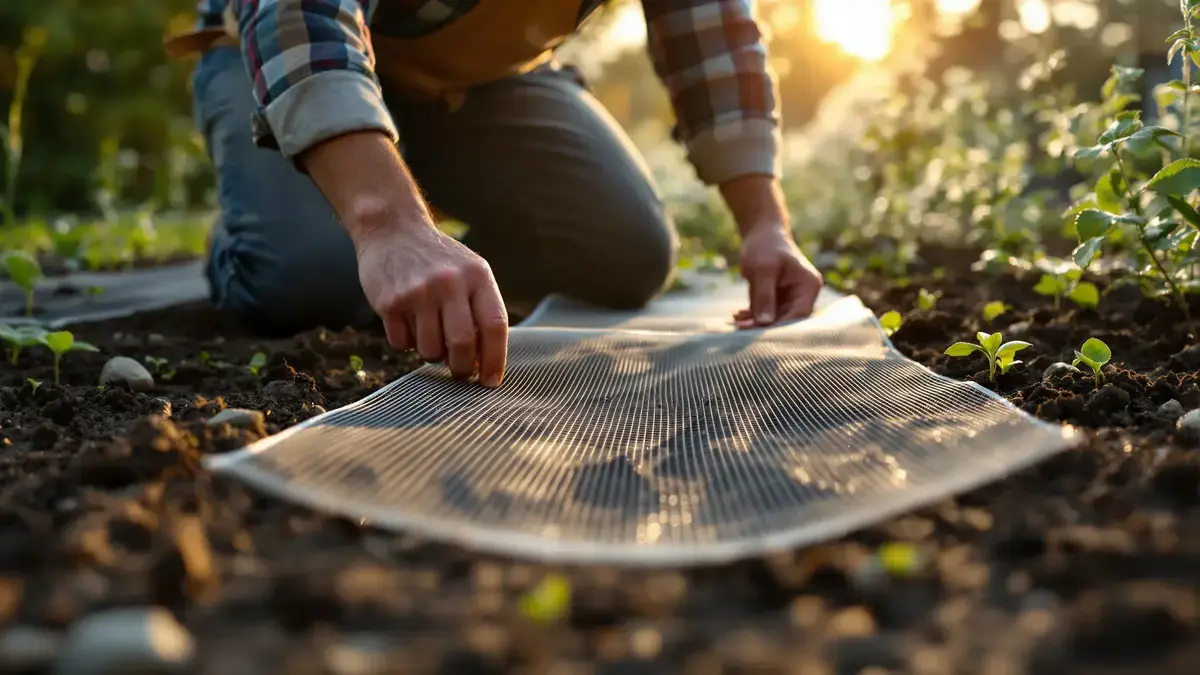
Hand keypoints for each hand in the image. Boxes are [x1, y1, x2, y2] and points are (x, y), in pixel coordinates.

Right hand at [356, 226, 508, 386]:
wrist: (392, 230)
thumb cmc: (439, 261)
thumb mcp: (470, 272)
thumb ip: (481, 310)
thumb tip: (486, 363)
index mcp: (477, 276)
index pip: (494, 326)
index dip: (495, 359)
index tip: (492, 381)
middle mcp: (449, 283)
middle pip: (462, 345)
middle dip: (463, 369)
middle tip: (461, 373)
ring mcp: (418, 292)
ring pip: (430, 350)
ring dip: (432, 354)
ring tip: (430, 335)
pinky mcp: (389, 302)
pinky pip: (402, 343)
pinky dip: (407, 342)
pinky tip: (407, 321)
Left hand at [733, 225, 822, 328]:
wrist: (760, 232)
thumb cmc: (765, 246)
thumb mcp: (763, 270)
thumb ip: (765, 296)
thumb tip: (765, 322)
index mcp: (809, 286)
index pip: (798, 314)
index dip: (779, 325)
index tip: (756, 330)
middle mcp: (803, 294)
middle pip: (786, 319)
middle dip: (763, 326)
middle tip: (740, 328)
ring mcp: (791, 297)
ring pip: (774, 319)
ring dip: (755, 323)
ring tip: (735, 322)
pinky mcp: (778, 299)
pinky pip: (767, 313)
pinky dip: (753, 316)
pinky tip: (737, 316)